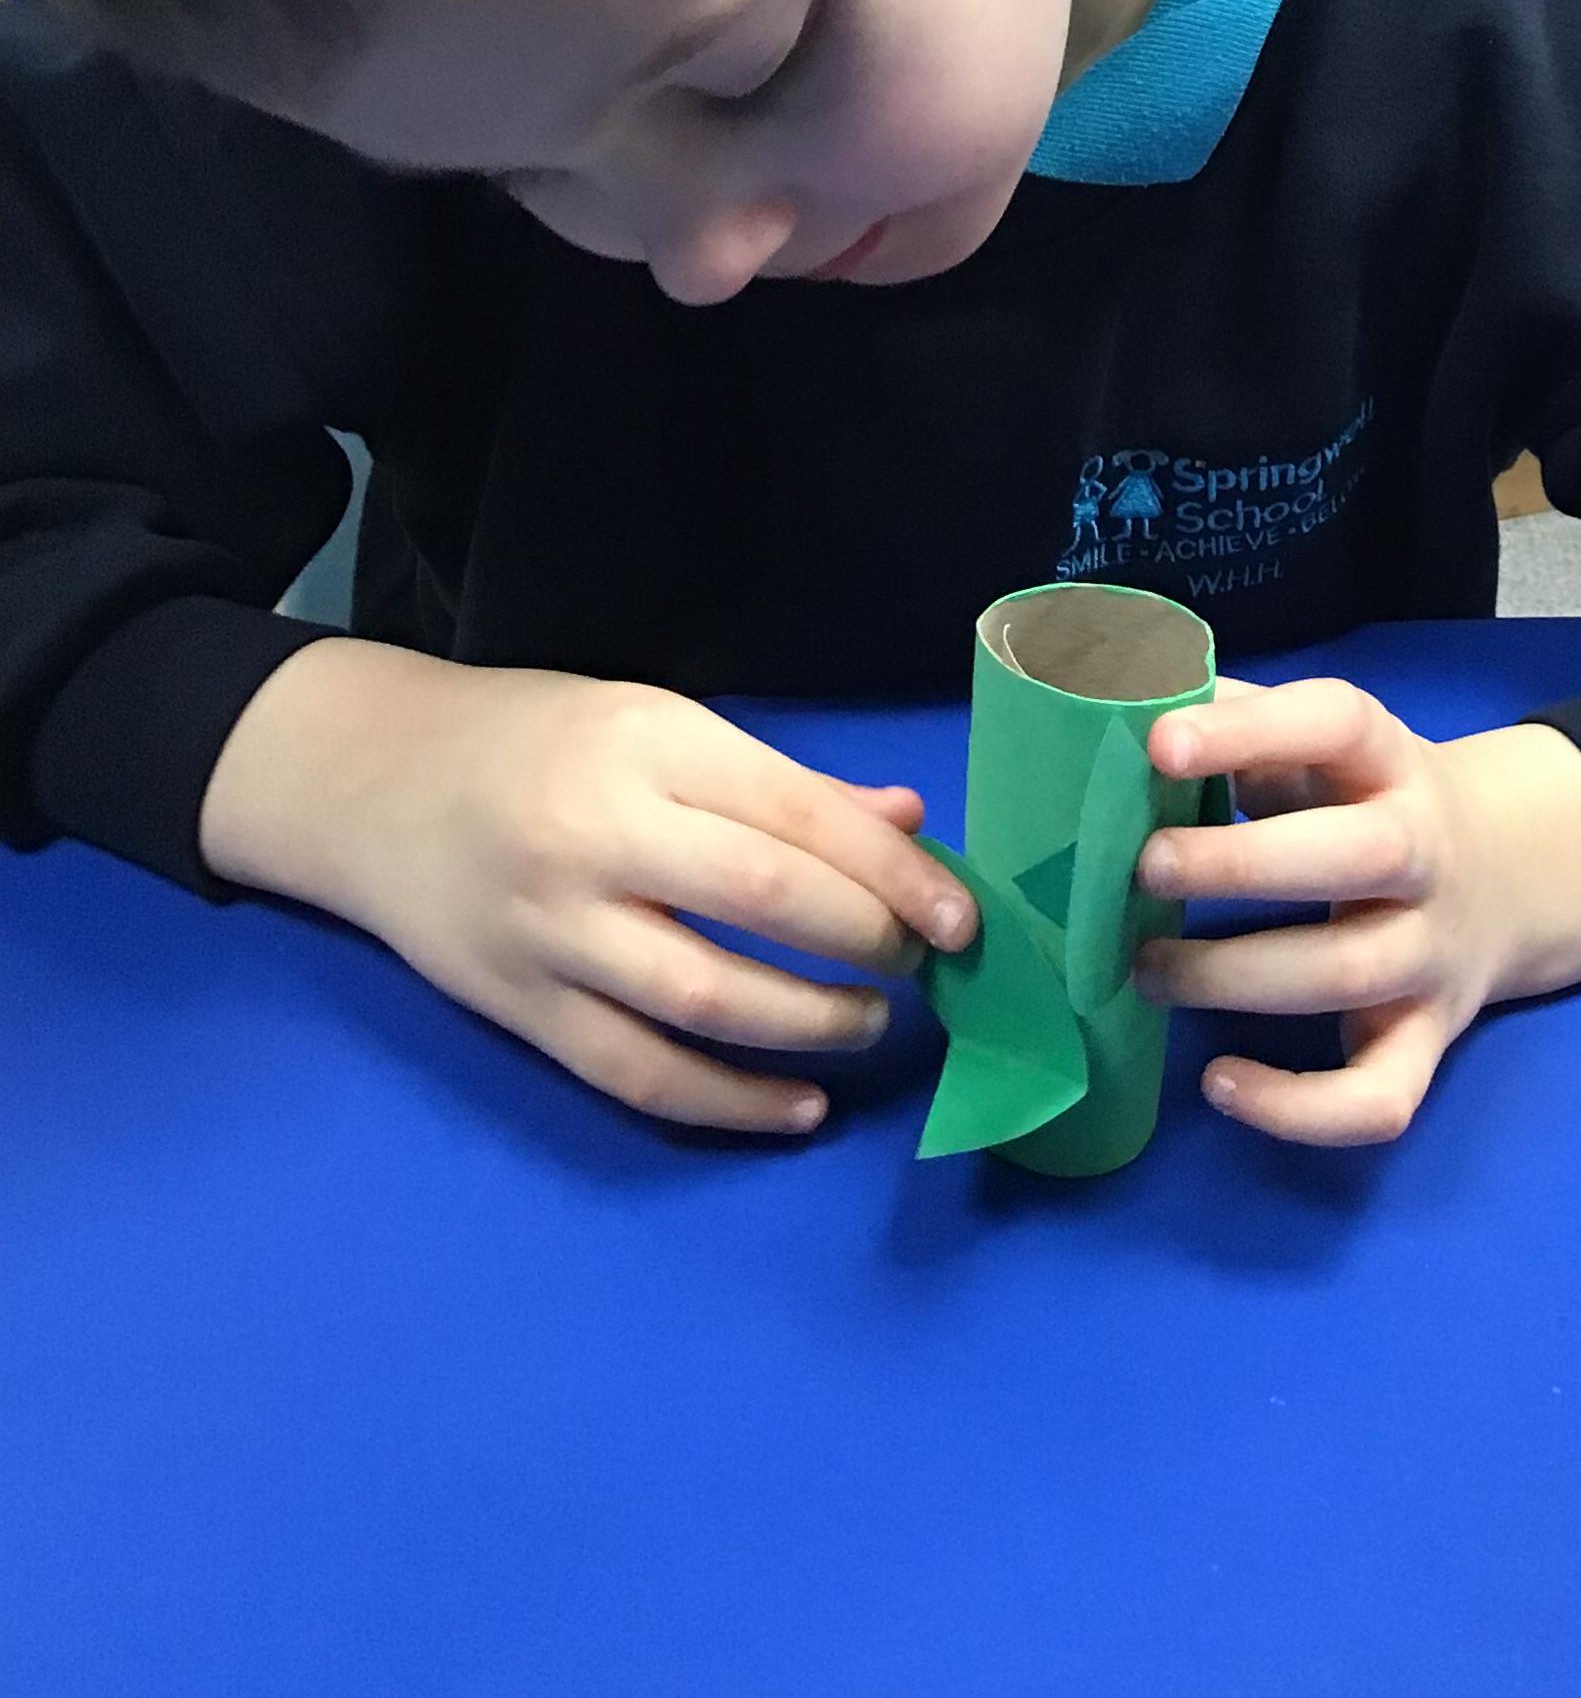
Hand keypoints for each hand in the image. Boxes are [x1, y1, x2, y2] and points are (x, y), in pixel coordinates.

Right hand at [198, 638, 975, 1134]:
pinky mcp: (517, 1008)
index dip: (893, 873)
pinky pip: (634, 1073)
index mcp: (647, 745)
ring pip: (703, 998)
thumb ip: (781, 784)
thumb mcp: (659, 722)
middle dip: (865, 941)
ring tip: (868, 1023)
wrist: (371, 783)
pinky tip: (797, 1107)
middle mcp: (598, 836)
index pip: (795, 814)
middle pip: (760, 901)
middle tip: (921, 965)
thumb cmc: (538, 739)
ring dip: (809, 1024)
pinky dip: (725, 1102)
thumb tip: (908, 826)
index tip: (961, 918)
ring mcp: (550, 931)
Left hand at [1132, 679, 1580, 1147]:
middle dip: (1244, 864)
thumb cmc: (1362, 800)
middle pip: (1359, 853)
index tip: (1159, 744)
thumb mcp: (1318, 747)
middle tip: (1144, 867)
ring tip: (1146, 969)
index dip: (1250, 730)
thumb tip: (1117, 704)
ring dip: (1236, 978)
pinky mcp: (1428, 1039)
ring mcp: (1432, 953)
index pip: (1336, 722)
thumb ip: (1234, 723)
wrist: (1505, 875)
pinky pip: (1380, 1097)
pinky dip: (1299, 1109)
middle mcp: (1424, 852)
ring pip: (1351, 971)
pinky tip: (1220, 1081)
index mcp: (1388, 760)